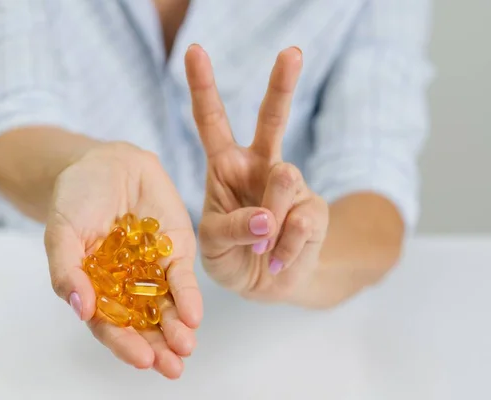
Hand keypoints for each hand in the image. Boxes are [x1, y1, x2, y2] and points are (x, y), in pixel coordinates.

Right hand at [44, 142, 201, 378]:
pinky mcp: (175, 251)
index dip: (124, 344)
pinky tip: (193, 315)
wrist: (106, 163)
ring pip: (167, 307)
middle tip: (171, 367)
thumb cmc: (76, 199)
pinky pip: (182, 278)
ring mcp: (152, 270)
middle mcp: (126, 287)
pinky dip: (188, 297)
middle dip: (157, 347)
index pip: (109, 324)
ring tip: (185, 347)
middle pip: (143, 324)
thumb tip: (80, 310)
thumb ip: (68, 270)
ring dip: (177, 329)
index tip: (141, 359)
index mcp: (95, 289)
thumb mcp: (62, 232)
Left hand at [184, 45, 328, 303]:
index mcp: (225, 167)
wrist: (267, 284)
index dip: (203, 87)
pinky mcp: (314, 210)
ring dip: (270, 223)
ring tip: (262, 249)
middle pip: (272, 119)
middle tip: (292, 53)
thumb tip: (271, 216)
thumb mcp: (214, 244)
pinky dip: (285, 250)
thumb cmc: (231, 256)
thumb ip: (234, 228)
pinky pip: (302, 224)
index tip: (194, 50)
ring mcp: (291, 186)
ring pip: (285, 180)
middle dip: (282, 85)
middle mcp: (260, 166)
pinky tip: (279, 259)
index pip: (212, 122)